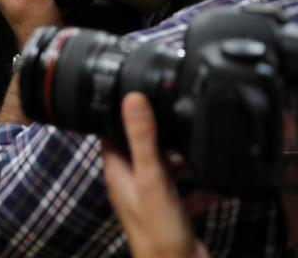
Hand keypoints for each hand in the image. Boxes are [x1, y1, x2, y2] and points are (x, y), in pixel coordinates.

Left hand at [103, 93, 208, 257]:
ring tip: (199, 148)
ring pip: (166, 170)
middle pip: (141, 150)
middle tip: (178, 120)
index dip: (122, 117)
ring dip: (182, 160)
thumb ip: (142, 138)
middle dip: (160, 136)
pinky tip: (216, 183)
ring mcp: (152, 199)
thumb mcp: (151, 176)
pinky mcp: (173, 213)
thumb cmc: (157, 228)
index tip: (139, 98)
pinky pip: (187, 193)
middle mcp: (131, 184)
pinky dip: (201, 186)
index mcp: (118, 172)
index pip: (111, 135)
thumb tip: (132, 98)